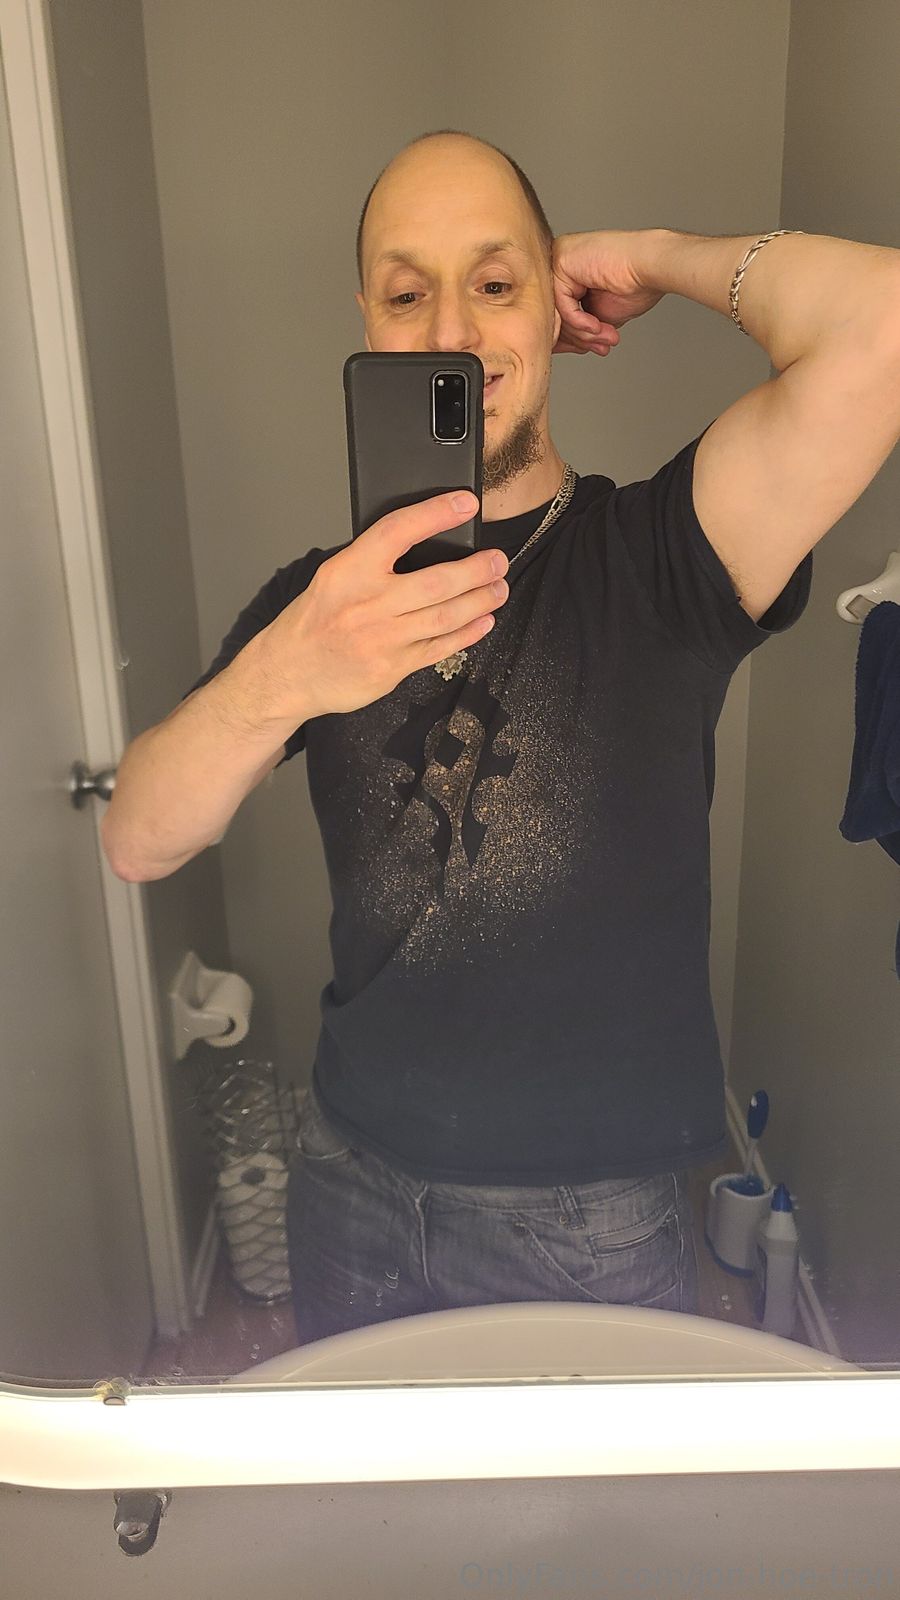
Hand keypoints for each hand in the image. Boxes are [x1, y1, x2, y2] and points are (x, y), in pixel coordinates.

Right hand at [260, 494, 509, 717]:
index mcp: (348, 572)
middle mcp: (366, 605)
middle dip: (476, 570)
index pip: (397, 531)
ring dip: (480, 601)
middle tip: (497, 560)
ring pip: (444, 616)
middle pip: (435, 581)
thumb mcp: (333, 577)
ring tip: (498, 588)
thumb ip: (373, 560)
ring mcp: (380, 639)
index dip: (435, 514)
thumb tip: (427, 538)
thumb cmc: (313, 621)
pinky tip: (483, 621)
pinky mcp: (391, 669)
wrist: (288, 672)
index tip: (465, 504)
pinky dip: (467, 633)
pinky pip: (439, 648)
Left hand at [551, 229, 665, 354]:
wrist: (652, 266)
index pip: (560, 311)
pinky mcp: (561, 261)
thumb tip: (565, 344)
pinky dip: (580, 321)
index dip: (575, 337)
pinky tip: (597, 326)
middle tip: (601, 346)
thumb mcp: (601, 313)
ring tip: (605, 338)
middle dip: (580, 337)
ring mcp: (559, 259)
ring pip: (559, 311)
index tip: (592, 348)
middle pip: (557, 312)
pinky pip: (562, 304)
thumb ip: (581, 323)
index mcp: (570, 271)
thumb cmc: (636, 284)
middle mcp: (561, 262)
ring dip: (584, 332)